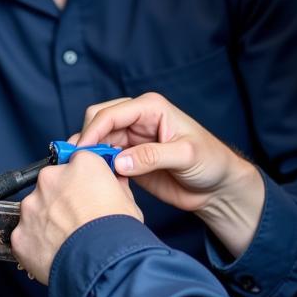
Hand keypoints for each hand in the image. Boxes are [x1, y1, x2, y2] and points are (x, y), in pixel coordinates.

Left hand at [11, 151, 142, 280]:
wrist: (101, 267)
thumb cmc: (118, 235)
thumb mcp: (129, 203)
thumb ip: (116, 185)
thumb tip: (115, 181)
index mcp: (80, 166)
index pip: (77, 162)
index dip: (82, 179)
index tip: (85, 191)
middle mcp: (51, 180)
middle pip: (52, 183)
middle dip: (60, 199)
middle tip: (76, 220)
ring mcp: (31, 206)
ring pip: (35, 209)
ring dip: (46, 221)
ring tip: (66, 240)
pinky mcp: (19, 233)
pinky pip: (25, 235)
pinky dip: (36, 244)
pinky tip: (53, 254)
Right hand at [77, 92, 264, 257]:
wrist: (217, 187)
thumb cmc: (211, 162)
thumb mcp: (186, 156)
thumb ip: (152, 156)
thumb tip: (119, 161)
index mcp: (150, 108)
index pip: (111, 113)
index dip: (93, 131)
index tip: (82, 151)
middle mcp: (137, 119)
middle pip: (98, 122)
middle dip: (86, 139)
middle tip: (79, 163)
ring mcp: (131, 139)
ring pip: (97, 141)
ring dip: (90, 155)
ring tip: (85, 173)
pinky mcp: (129, 159)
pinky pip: (104, 159)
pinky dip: (97, 167)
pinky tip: (98, 180)